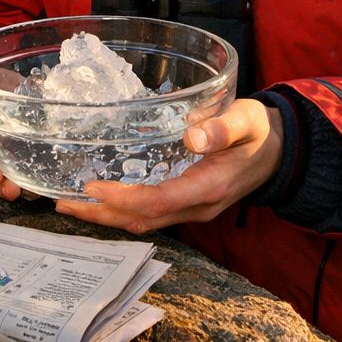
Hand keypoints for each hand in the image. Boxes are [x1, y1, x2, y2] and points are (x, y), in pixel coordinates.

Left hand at [53, 99, 282, 233]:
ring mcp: (191, 208)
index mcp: (209, 187)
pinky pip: (150, 213)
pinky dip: (122, 209)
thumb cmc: (259, 131)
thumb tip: (193, 135)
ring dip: (107, 215)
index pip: (158, 202)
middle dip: (102, 215)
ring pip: (144, 220)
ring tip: (70, 204)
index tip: (92, 187)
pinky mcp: (187, 202)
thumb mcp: (247, 121)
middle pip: (143, 219)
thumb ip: (223, 128)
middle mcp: (197, 206)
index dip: (123, 198)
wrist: (278, 151)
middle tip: (63, 203)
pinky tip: (102, 197)